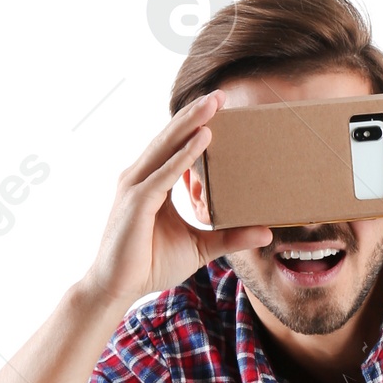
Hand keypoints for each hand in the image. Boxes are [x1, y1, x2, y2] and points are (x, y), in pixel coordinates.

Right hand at [79, 91, 271, 310]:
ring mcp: (136, 187)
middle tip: (221, 95)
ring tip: (214, 105)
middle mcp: (141, 178)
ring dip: (191, 124)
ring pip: (166, 148)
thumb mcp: (200, 248)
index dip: (194, 126)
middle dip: (195, 114)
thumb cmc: (150, 264)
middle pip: (170, 138)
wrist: (117, 287)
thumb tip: (265, 232)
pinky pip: (165, 174)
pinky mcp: (137, 203)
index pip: (174, 148)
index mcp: (152, 183)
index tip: (219, 109)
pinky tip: (203, 139)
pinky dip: (184, 156)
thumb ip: (229, 237)